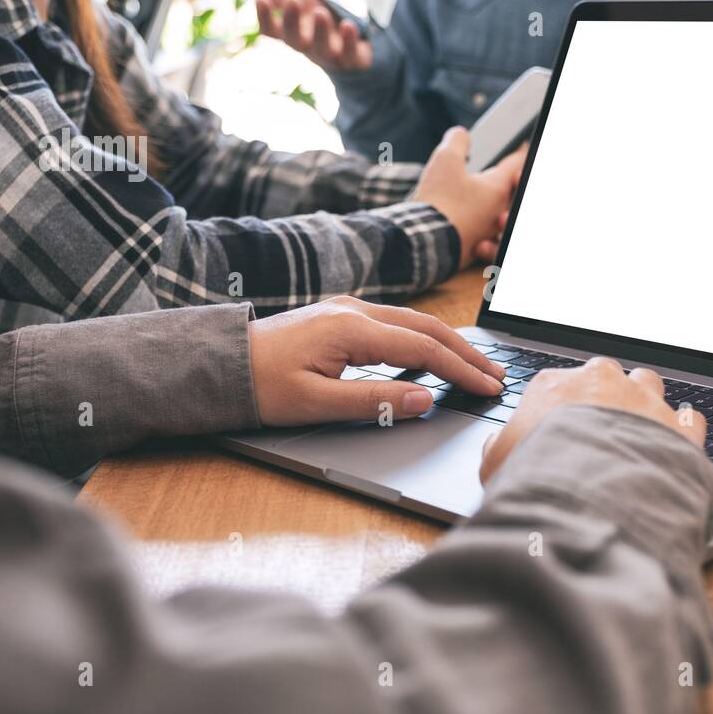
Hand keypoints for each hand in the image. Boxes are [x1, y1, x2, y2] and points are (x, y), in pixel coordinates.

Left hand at [248, 297, 504, 426]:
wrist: (216, 364)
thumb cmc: (258, 386)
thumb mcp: (316, 404)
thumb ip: (376, 401)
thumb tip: (425, 400)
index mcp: (351, 328)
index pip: (424, 349)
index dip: (461, 370)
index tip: (488, 388)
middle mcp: (353, 310)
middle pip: (427, 328)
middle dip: (466, 353)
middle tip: (496, 375)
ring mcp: (346, 309)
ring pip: (413, 322)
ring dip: (448, 344)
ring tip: (475, 366)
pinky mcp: (339, 316)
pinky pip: (395, 324)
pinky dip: (423, 339)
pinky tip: (433, 356)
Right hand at [254, 0, 372, 72]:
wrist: (352, 52)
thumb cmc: (320, 25)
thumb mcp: (303, 7)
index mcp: (292, 34)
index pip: (271, 31)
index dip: (264, 18)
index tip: (261, 1)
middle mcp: (308, 47)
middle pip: (295, 40)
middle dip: (292, 22)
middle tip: (292, 1)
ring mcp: (330, 56)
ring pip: (323, 49)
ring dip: (321, 32)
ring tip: (321, 12)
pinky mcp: (352, 61)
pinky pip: (351, 54)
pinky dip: (349, 40)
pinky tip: (348, 25)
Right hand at [411, 128, 526, 268]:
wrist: (424, 243)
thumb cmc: (439, 202)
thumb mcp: (445, 160)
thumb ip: (457, 141)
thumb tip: (461, 134)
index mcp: (499, 188)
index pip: (517, 163)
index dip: (518, 150)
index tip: (519, 145)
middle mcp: (499, 212)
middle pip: (511, 191)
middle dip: (507, 179)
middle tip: (503, 172)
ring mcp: (488, 232)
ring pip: (498, 214)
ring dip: (494, 205)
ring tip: (482, 197)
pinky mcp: (473, 248)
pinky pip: (483, 235)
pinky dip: (479, 227)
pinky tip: (468, 221)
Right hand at [479, 357, 705, 483]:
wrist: (590, 497)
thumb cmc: (537, 478)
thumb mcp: (494, 466)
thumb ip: (496, 449)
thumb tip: (497, 445)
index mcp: (553, 385)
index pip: (556, 386)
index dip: (559, 411)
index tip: (560, 432)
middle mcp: (601, 381)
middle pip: (605, 377)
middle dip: (604, 399)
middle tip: (597, 434)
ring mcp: (643, 400)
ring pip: (648, 385)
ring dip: (644, 404)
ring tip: (637, 434)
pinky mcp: (678, 425)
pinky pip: (689, 417)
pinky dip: (682, 430)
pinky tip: (673, 447)